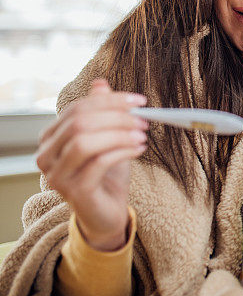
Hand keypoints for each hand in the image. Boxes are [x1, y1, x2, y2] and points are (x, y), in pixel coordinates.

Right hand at [35, 78, 148, 250]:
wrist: (107, 212)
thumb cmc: (106, 173)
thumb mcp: (108, 138)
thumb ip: (102, 112)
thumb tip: (101, 83)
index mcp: (51, 138)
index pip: (78, 108)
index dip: (110, 101)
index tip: (139, 101)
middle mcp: (46, 156)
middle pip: (79, 123)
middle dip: (116, 117)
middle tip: (143, 120)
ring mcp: (57, 175)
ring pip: (85, 142)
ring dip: (119, 134)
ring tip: (142, 136)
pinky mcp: (73, 191)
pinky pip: (98, 163)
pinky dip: (122, 152)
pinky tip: (139, 150)